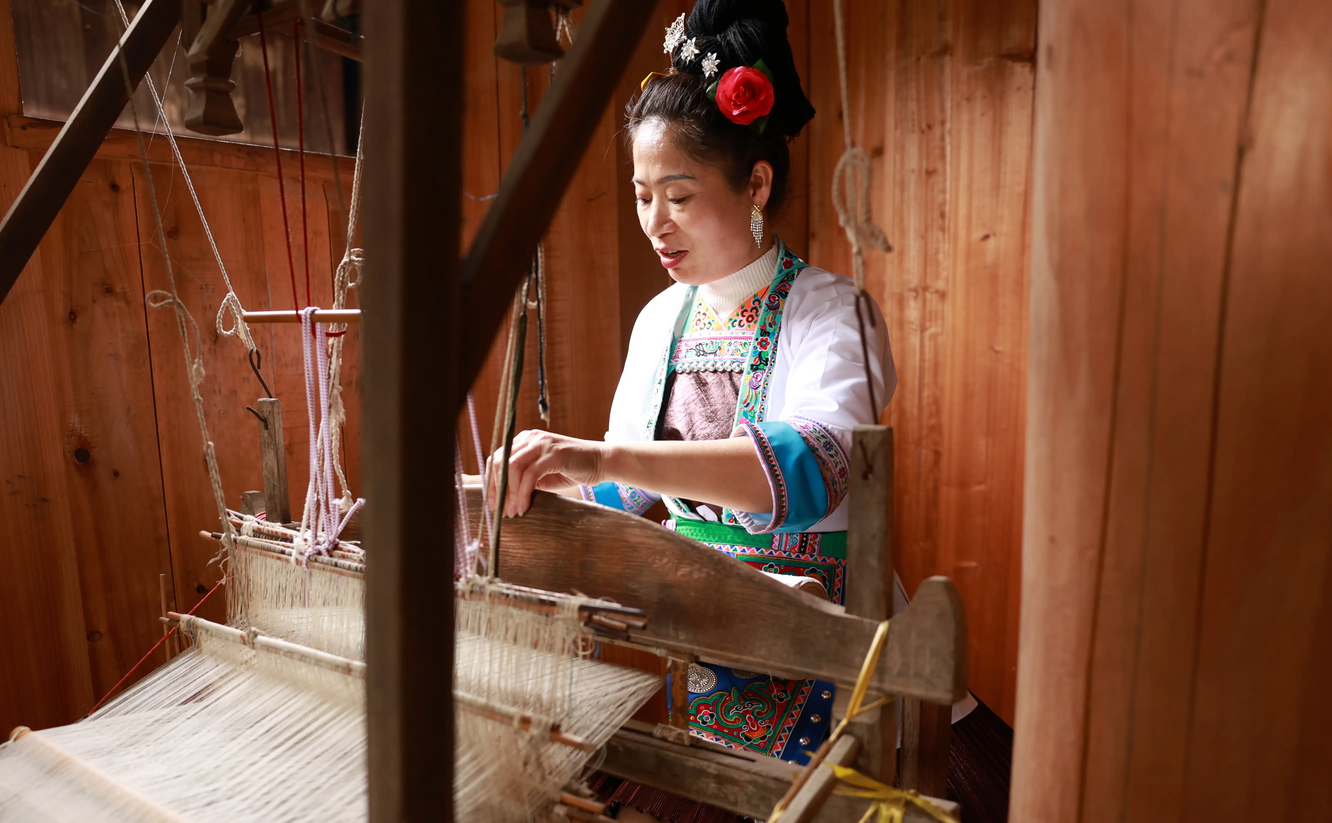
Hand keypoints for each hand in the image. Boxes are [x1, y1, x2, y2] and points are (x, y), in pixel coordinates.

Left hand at [486, 430, 606, 516]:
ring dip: (510, 494)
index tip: (493, 504)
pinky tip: (524, 507)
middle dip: (497, 489)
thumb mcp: (542, 474)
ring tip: (513, 511)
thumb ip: (523, 479)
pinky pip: (530, 475)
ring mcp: (542, 444)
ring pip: (512, 468)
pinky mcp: (553, 454)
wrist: (601, 462)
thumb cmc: (572, 469)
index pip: (497, 459)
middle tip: (500, 510)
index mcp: (524, 440)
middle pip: (500, 462)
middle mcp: (530, 438)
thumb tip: (502, 498)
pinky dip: (523, 493)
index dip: (491, 483)